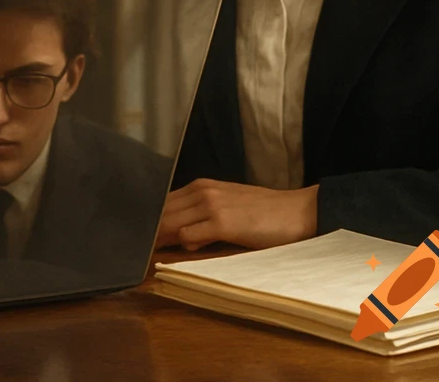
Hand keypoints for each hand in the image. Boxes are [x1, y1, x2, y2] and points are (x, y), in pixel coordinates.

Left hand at [155, 178, 318, 250]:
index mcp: (201, 186)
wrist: (297, 211)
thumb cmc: (264, 212)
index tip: (142, 235)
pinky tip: (191, 248)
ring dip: (163, 239)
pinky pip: (188, 235)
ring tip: (157, 252)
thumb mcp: (228, 205)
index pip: (164, 202)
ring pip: (170, 223)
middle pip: (163, 213)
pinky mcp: (222, 223)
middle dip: (151, 231)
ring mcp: (211, 206)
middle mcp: (202, 191)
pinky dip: (184, 244)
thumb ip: (202, 214)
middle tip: (141, 248)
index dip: (152, 220)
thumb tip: (179, 234)